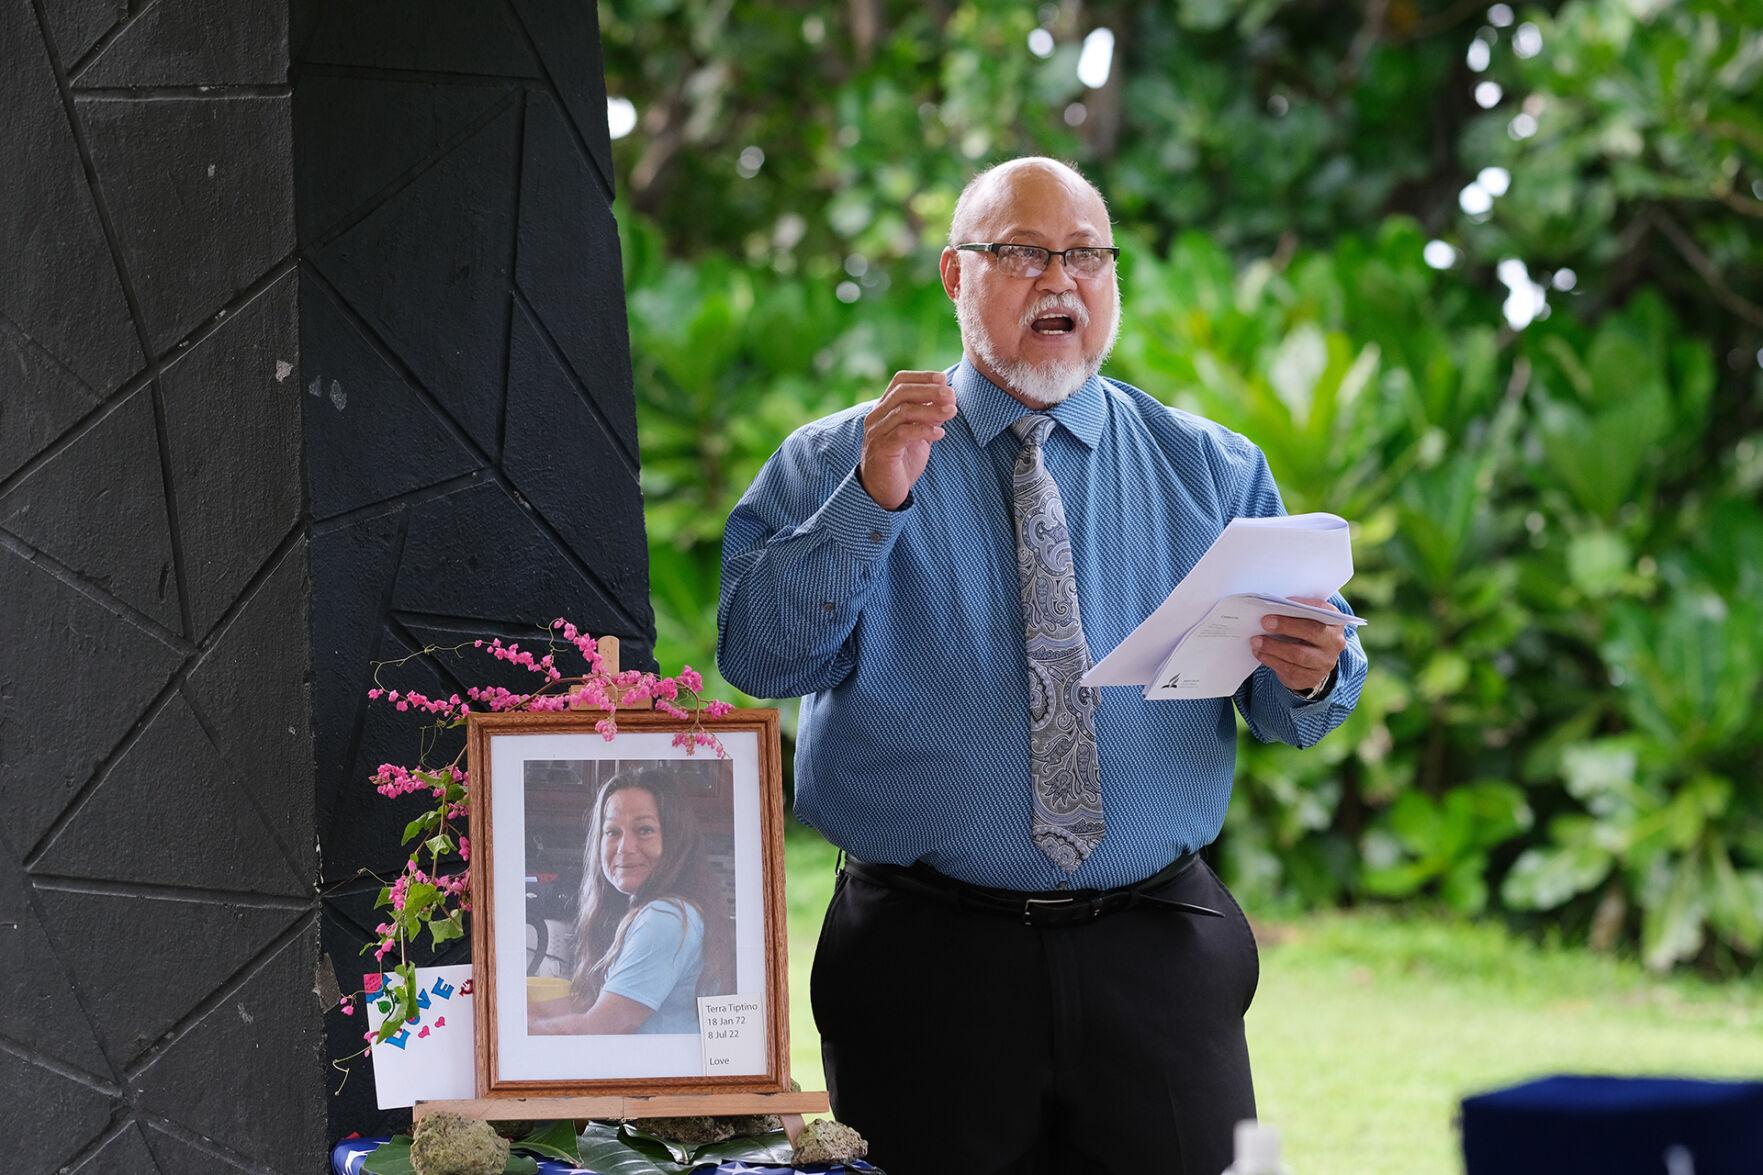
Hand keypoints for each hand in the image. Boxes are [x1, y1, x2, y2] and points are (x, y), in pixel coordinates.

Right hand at [858, 371, 956, 509]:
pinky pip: (903, 434)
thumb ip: (928, 417)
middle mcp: (876, 417)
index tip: (943, 379)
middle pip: (902, 392)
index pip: (899, 381)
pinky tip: (940, 434)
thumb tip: (947, 399)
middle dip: (930, 390)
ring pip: (903, 411)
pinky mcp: (881, 450)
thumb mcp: (918, 434)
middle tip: (951, 395)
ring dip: (931, 410)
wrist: (883, 493)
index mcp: (884, 409)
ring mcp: (877, 433)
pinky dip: (924, 430)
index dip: (922, 377)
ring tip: (952, 412)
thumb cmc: (901, 462)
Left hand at [1251, 597, 1346, 694]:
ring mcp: (1325, 662)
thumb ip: (1297, 612)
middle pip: (1312, 631)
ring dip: (1273, 646)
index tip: (1284, 601)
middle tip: (1265, 622)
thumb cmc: (1305, 634)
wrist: (1313, 664)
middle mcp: (1334, 642)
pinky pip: (1290, 669)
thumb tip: (1272, 605)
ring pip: (1298, 654)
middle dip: (1286, 626)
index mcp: (1334, 622)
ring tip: (1256, 640)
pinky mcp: (1312, 677)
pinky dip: (1271, 660)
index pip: (1322, 609)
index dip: (1304, 604)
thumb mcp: (1307, 620)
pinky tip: (1260, 653)